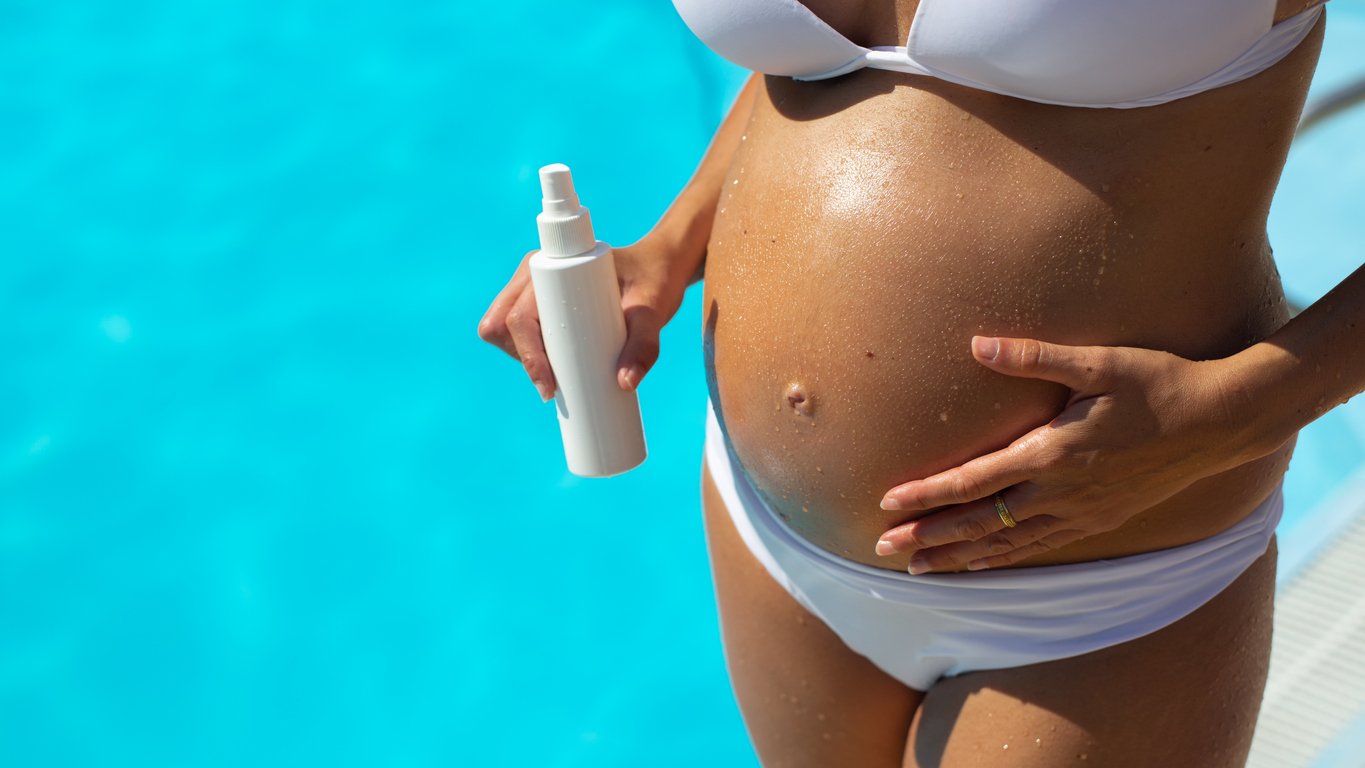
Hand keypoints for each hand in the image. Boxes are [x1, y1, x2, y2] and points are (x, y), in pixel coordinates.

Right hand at [477, 236, 700, 399]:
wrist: (657, 268)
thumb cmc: (654, 281)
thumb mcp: (654, 311)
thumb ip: (645, 344)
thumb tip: (623, 384)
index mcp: (553, 266)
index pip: (519, 316)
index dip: (527, 356)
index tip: (551, 388)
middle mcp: (535, 273)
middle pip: (501, 325)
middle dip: (523, 358)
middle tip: (560, 383)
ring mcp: (532, 288)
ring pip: (502, 331)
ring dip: (522, 357)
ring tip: (561, 373)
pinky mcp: (539, 304)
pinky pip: (513, 333)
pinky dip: (524, 354)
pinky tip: (549, 370)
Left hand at [874, 336, 1262, 573]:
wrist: (1222, 422)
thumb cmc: (1158, 382)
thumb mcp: (1097, 362)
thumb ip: (1034, 356)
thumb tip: (978, 344)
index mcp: (1053, 454)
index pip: (974, 481)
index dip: (927, 494)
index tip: (887, 503)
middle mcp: (1062, 492)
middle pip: (980, 524)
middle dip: (929, 538)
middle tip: (884, 551)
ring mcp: (1082, 513)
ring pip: (1006, 545)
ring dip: (959, 558)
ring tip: (918, 570)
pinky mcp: (1099, 520)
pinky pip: (1039, 548)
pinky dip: (1002, 559)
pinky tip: (980, 564)